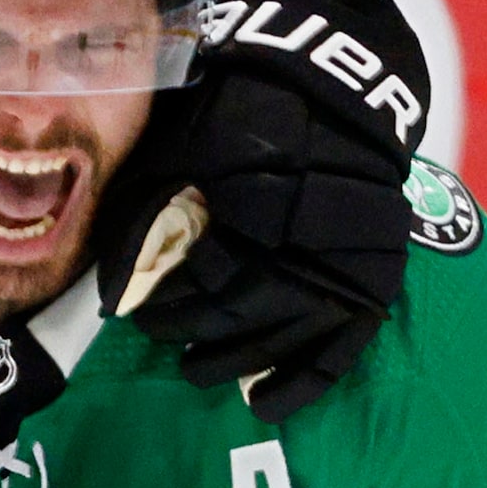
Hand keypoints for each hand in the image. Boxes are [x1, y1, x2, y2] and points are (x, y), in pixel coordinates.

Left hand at [95, 0, 432, 422]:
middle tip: (161, 335)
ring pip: (284, 337)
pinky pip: (342, 348)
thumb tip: (112, 295)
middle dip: (192, 333)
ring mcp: (347, 262)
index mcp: (258, 202)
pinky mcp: (374, 277)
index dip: (163, 305)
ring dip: (234, 362)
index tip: (135, 310)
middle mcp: (308, 238)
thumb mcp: (177, 149)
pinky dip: (303, 381)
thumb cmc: (235, 111)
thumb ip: (143, 218)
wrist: (332, 82)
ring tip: (197, 368)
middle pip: (239, 314)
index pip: (202, 281)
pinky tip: (265, 405)